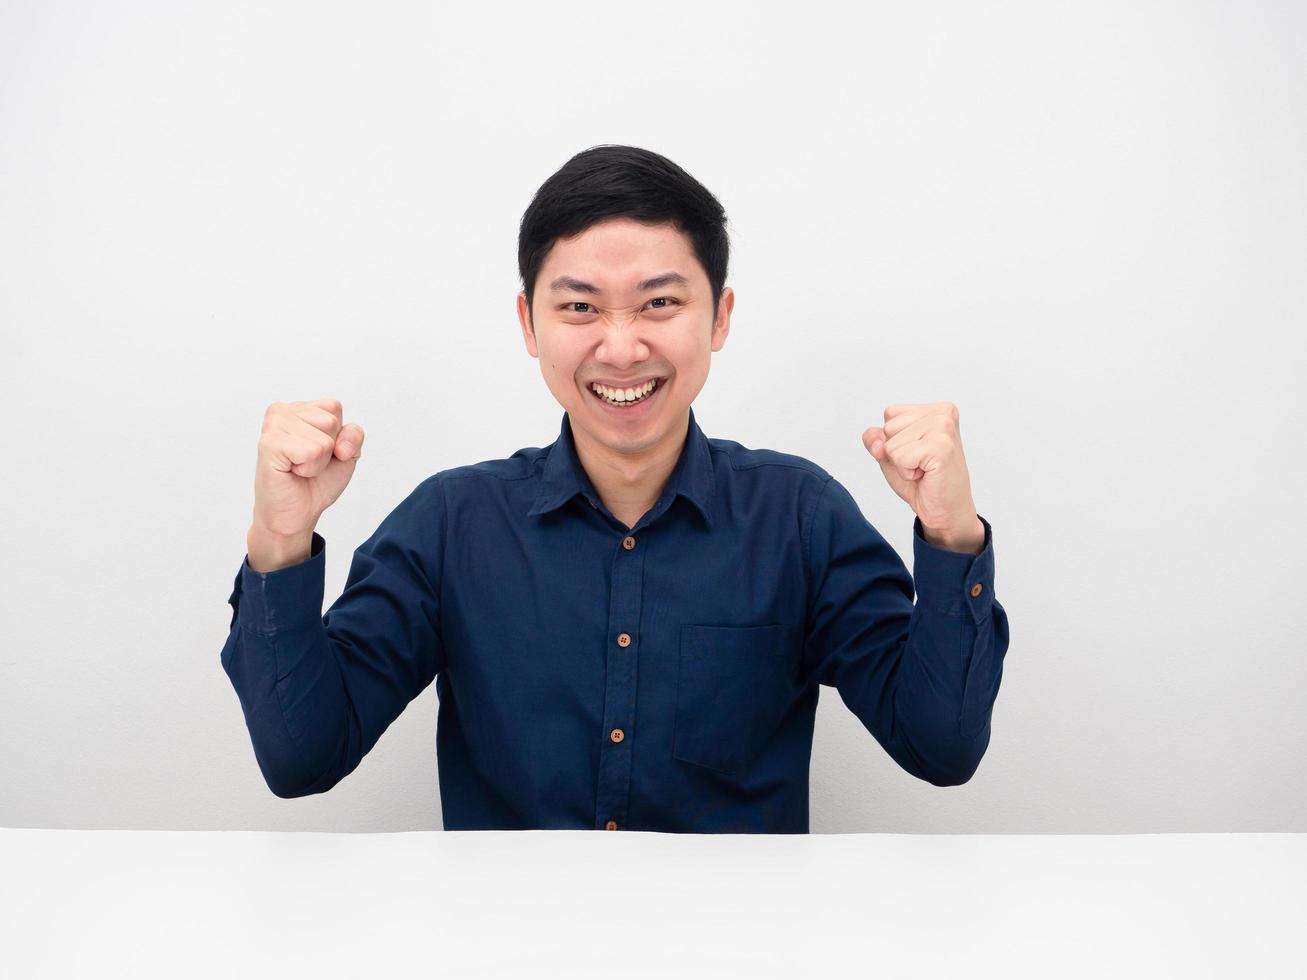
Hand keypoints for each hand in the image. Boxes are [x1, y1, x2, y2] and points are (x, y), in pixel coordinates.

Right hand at [250, 399, 364, 539]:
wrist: (296, 513)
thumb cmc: (315, 482)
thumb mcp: (347, 453)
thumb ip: (354, 435)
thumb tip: (340, 444)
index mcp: (297, 408)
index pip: (334, 407)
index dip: (337, 436)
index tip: (318, 452)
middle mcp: (281, 412)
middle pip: (331, 421)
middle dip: (329, 449)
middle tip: (307, 463)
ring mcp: (273, 426)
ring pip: (324, 438)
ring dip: (318, 461)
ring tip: (299, 468)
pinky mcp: (270, 444)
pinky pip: (312, 451)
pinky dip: (310, 468)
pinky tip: (292, 472)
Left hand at [862, 401, 981, 547]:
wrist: (944, 511)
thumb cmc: (923, 481)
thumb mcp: (891, 454)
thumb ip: (875, 438)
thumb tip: (876, 442)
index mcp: (935, 409)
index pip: (890, 414)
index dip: (894, 440)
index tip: (917, 454)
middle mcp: (943, 412)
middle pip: (889, 426)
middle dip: (897, 451)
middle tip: (921, 465)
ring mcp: (943, 427)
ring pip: (891, 443)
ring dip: (902, 463)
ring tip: (925, 469)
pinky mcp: (941, 446)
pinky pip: (899, 457)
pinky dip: (907, 472)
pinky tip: (927, 474)